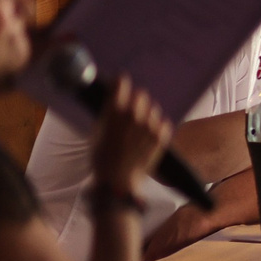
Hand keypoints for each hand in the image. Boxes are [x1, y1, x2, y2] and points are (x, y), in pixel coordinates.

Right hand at [90, 78, 172, 200]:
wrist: (118, 179)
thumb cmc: (102, 155)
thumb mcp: (97, 130)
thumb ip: (108, 110)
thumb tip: (114, 92)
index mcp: (114, 112)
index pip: (122, 84)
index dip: (121, 82)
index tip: (121, 81)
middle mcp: (134, 116)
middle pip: (141, 94)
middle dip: (135, 100)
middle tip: (130, 110)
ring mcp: (150, 126)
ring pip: (153, 109)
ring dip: (146, 115)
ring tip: (137, 130)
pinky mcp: (162, 136)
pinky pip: (162, 122)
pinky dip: (156, 127)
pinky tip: (146, 138)